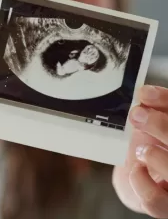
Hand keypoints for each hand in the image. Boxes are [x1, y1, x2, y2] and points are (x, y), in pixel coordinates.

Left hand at [113, 85, 167, 217]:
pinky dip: (140, 182)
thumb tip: (146, 95)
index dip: (166, 101)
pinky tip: (136, 169)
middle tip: (137, 114)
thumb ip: (156, 109)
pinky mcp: (167, 208)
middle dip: (163, 127)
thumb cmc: (153, 143)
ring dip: (156, 156)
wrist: (140, 173)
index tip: (145, 94)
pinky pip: (156, 200)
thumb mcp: (157, 123)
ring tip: (142, 149)